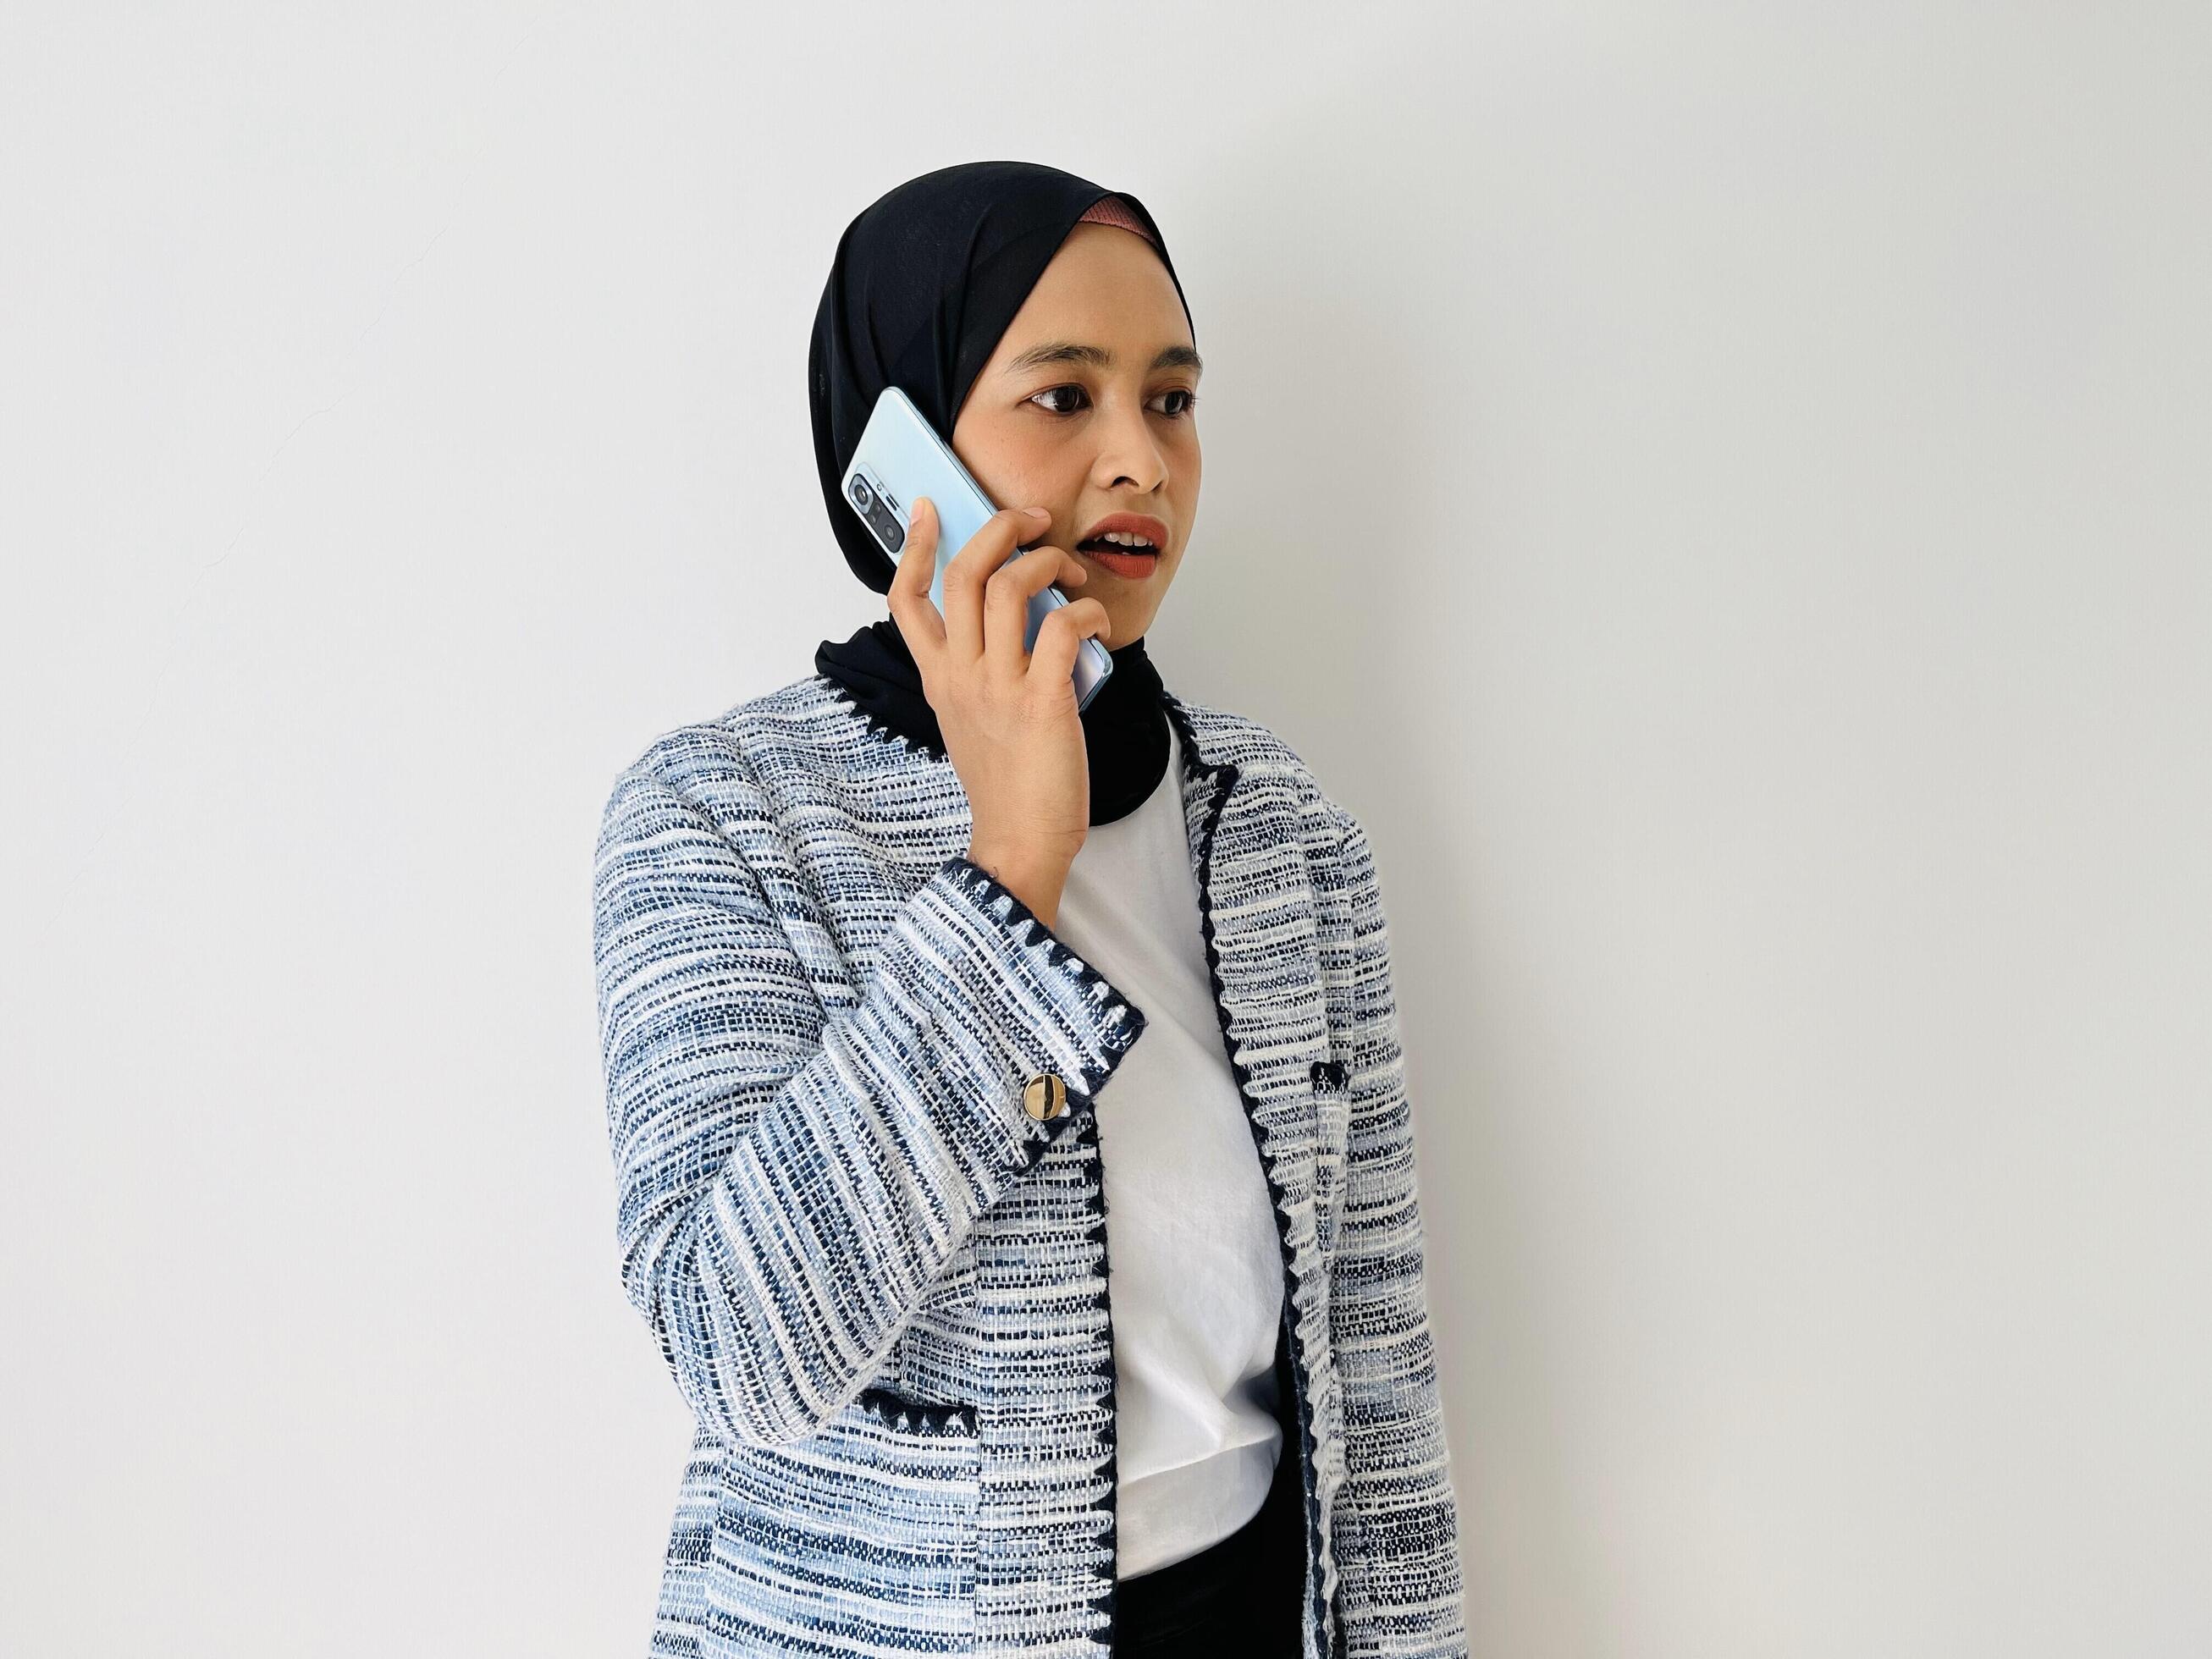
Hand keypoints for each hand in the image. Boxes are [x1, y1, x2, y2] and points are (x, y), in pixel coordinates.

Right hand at [887, 496, 1110, 928]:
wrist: (1019, 840)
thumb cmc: (1006, 782)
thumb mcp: (970, 719)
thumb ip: (978, 671)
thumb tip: (1017, 621)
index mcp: (939, 677)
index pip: (906, 598)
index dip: (915, 545)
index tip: (932, 509)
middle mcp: (960, 675)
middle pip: (963, 572)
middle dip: (1000, 528)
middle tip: (1032, 520)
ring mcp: (997, 687)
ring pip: (1009, 587)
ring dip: (1049, 563)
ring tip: (1071, 574)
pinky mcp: (1041, 701)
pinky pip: (1060, 627)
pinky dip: (1085, 612)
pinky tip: (1096, 624)